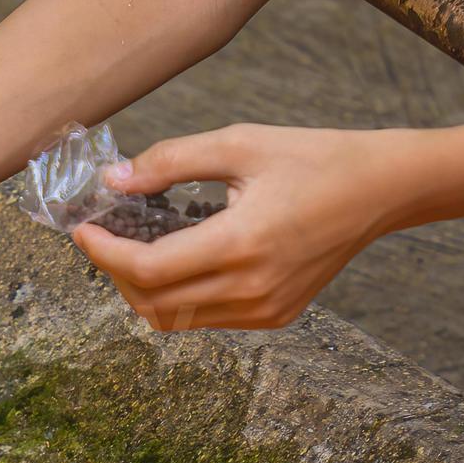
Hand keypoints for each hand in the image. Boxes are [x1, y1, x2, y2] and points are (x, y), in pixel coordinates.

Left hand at [71, 126, 403, 332]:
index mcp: (241, 244)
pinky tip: (180, 259)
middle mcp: (251, 289)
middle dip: (117, 274)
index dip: (104, 254)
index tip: (83, 231)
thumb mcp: (239, 143)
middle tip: (105, 238)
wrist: (380, 189)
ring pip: (176, 320)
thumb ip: (170, 162)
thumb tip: (114, 180)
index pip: (148, 269)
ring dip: (145, 290)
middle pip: (153, 304)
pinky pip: (206, 319)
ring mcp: (264, 310)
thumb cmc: (313, 157)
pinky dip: (180, 296)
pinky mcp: (274, 317)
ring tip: (138, 248)